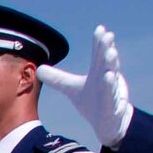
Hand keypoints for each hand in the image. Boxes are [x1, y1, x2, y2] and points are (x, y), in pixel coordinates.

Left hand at [38, 25, 133, 148]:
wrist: (108, 124)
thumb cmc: (93, 103)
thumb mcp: (72, 89)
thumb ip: (58, 78)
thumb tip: (38, 69)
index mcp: (98, 73)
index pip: (99, 54)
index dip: (99, 42)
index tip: (100, 29)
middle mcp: (107, 79)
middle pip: (106, 61)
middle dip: (107, 48)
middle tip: (108, 36)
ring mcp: (112, 92)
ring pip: (113, 75)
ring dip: (112, 64)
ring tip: (111, 52)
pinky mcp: (114, 106)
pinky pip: (113, 96)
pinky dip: (111, 86)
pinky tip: (109, 77)